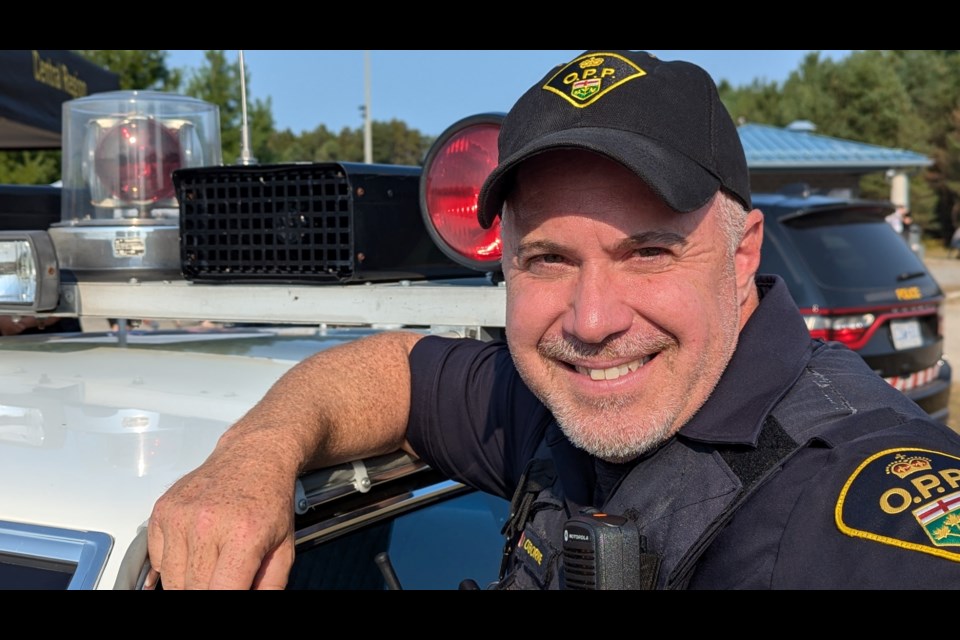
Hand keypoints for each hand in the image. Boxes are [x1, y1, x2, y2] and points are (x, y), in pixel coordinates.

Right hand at [146, 443, 297, 589]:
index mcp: (242, 534)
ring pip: (172, 580)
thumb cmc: (269, 499)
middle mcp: (206, 523)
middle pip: (192, 590)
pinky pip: (158, 560)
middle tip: (224, 579)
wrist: (254, 457)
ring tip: (212, 564)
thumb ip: (268, 587)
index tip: (228, 594)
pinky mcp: (162, 511)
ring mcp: (179, 516)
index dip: (224, 601)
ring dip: (189, 582)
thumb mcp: (284, 549)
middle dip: (208, 592)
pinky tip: (196, 548)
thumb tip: (249, 604)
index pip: (220, 593)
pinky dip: (174, 564)